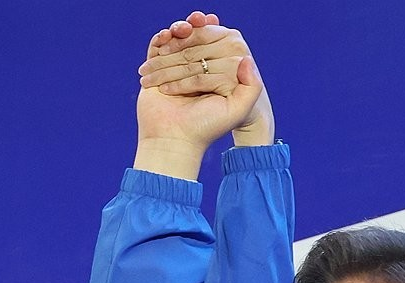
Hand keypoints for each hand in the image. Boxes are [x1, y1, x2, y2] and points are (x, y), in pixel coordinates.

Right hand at [140, 12, 273, 146]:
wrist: (174, 141)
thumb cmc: (206, 128)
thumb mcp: (237, 109)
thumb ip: (251, 87)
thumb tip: (247, 58)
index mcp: (215, 76)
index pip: (215, 47)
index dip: (212, 31)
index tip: (211, 20)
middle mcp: (195, 72)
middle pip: (194, 42)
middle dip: (194, 30)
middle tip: (194, 20)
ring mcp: (173, 71)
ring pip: (175, 43)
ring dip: (177, 31)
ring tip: (181, 27)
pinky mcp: (153, 72)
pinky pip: (156, 49)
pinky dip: (159, 39)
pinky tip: (165, 34)